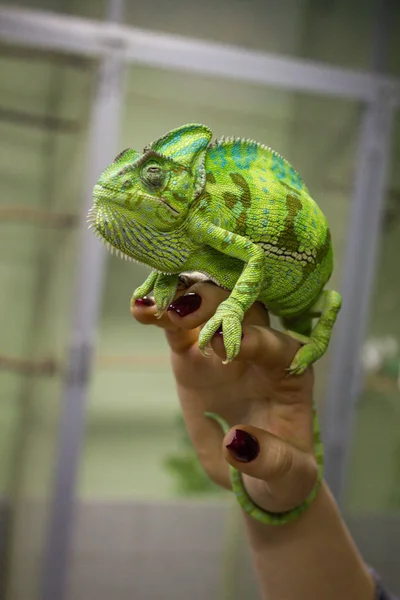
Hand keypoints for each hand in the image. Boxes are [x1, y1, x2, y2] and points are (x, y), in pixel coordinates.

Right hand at [131, 280, 318, 514]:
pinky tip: (139, 308)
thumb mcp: (288, 477)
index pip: (276, 346)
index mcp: (290, 371)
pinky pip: (177, 327)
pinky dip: (159, 315)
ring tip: (155, 307)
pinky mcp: (193, 353)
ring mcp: (224, 345)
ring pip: (207, 307)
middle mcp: (259, 348)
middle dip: (215, 305)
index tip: (226, 345)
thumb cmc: (280, 471)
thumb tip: (235, 443)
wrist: (255, 473)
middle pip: (242, 309)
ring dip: (183, 299)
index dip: (254, 341)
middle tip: (185, 315)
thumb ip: (270, 460)